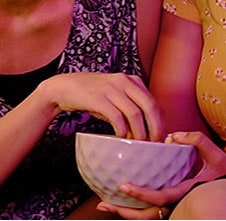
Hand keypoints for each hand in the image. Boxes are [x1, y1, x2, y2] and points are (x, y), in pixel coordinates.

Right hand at [37, 72, 161, 140]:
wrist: (64, 87)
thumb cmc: (93, 96)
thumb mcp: (116, 96)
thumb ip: (131, 106)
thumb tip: (148, 130)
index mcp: (133, 81)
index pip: (155, 103)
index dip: (161, 123)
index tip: (159, 139)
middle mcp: (125, 81)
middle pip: (150, 107)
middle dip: (155, 129)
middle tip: (153, 145)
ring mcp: (111, 89)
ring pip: (135, 114)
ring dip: (139, 133)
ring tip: (137, 144)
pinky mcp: (98, 98)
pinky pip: (117, 117)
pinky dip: (122, 131)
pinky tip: (120, 138)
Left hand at [93, 131, 225, 217]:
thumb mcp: (217, 157)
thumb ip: (197, 141)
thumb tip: (173, 135)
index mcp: (187, 195)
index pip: (159, 199)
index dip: (139, 194)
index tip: (121, 185)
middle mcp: (180, 208)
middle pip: (146, 218)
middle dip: (123, 212)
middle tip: (103, 203)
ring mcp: (179, 213)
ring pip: (148, 220)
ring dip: (127, 214)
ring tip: (108, 204)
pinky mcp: (178, 213)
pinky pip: (154, 216)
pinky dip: (138, 211)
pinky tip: (125, 202)